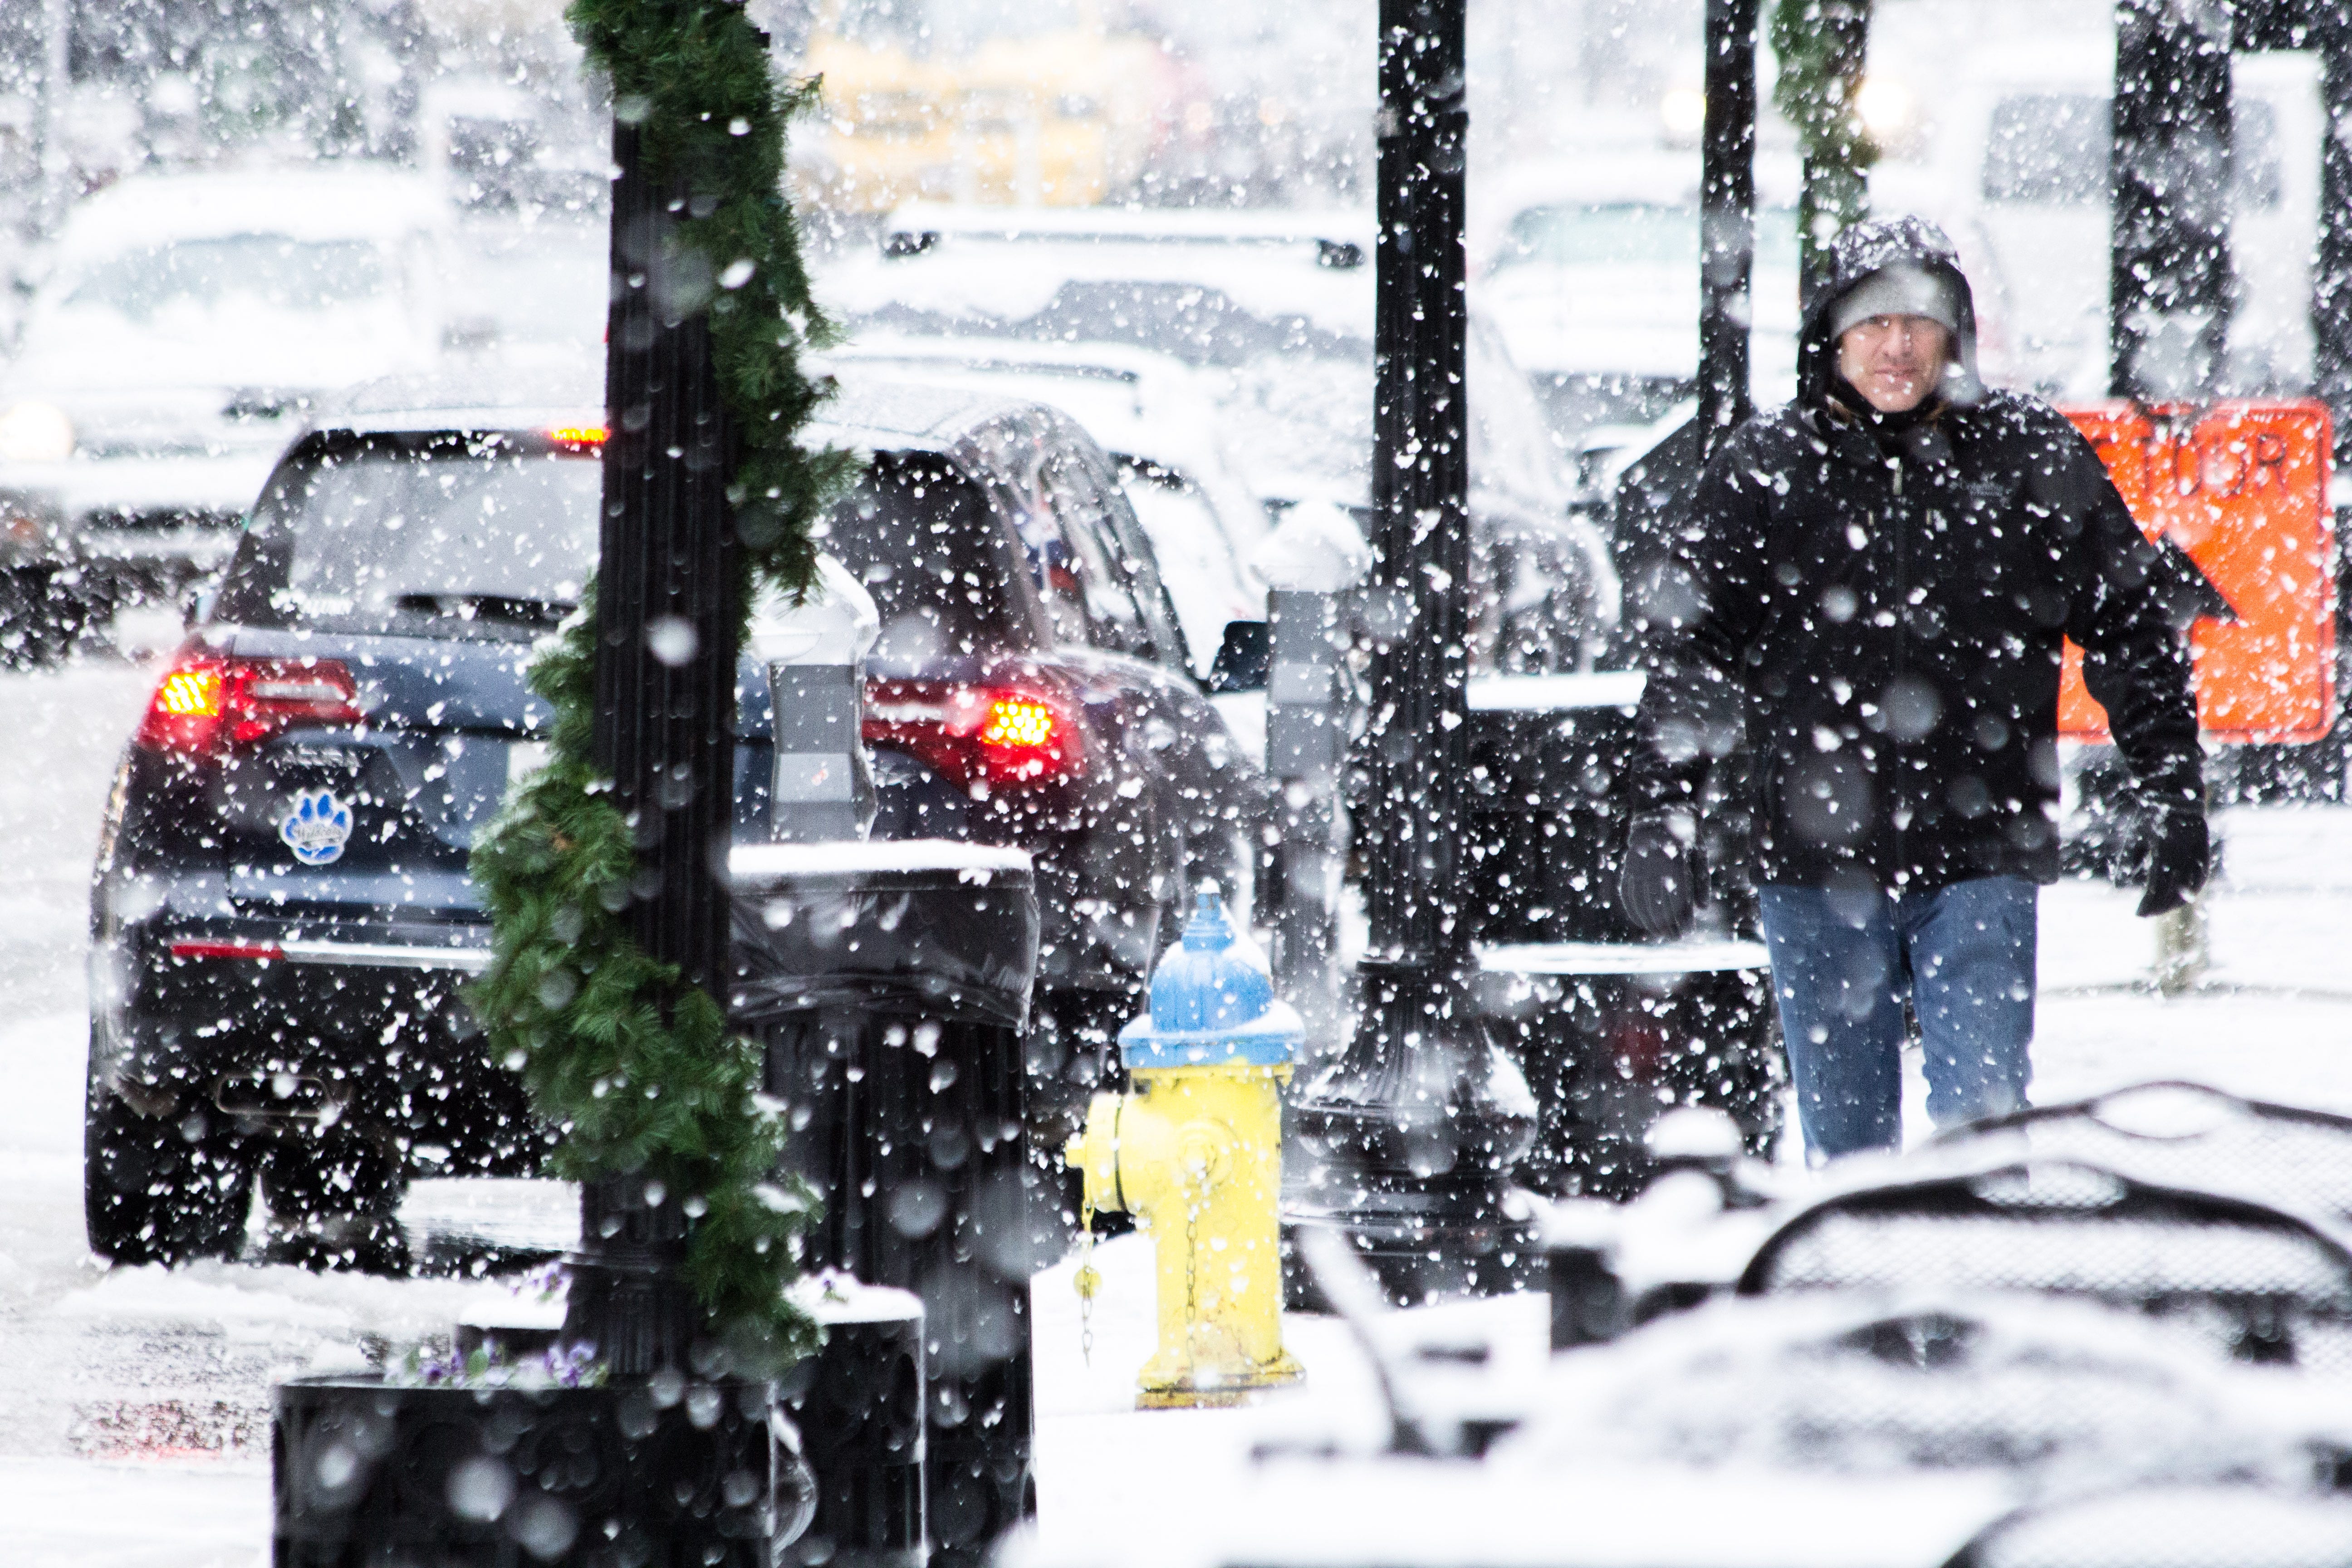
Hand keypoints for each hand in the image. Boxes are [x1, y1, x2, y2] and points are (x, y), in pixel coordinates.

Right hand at [1620, 809, 1701, 937]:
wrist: (1659, 809)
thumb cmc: (1686, 833)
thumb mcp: (1699, 852)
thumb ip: (1700, 880)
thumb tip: (1701, 908)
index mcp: (1675, 860)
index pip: (1677, 896)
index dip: (1681, 917)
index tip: (1686, 931)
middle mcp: (1654, 864)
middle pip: (1658, 902)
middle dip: (1667, 923)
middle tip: (1674, 937)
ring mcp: (1639, 865)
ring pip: (1642, 899)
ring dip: (1650, 920)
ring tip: (1659, 933)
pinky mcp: (1629, 865)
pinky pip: (1628, 891)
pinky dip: (1633, 907)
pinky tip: (1639, 920)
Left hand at [2137, 801, 2209, 917]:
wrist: (2176, 795)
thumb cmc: (2150, 817)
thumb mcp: (2135, 836)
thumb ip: (2128, 860)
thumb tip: (2117, 885)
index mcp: (2162, 851)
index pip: (2156, 887)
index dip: (2148, 903)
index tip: (2138, 914)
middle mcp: (2181, 853)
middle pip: (2172, 890)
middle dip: (2159, 906)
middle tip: (2146, 915)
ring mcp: (2195, 852)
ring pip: (2188, 886)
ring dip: (2176, 901)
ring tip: (2162, 910)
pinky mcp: (2204, 849)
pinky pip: (2202, 874)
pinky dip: (2194, 888)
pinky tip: (2186, 898)